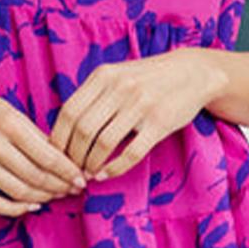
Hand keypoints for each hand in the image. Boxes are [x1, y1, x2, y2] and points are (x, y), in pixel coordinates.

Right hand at [0, 84, 89, 217]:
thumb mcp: (12, 113)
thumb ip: (36, 136)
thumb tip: (64, 160)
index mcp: (8, 123)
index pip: (47, 155)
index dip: (68, 171)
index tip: (81, 177)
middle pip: (36, 176)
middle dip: (60, 186)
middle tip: (73, 189)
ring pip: (19, 191)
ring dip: (44, 197)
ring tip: (56, 195)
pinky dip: (16, 209)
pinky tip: (31, 205)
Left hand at [48, 50, 225, 178]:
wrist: (192, 72)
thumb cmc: (148, 79)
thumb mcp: (117, 75)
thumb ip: (93, 95)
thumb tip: (63, 130)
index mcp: (104, 75)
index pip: (68, 112)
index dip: (58, 139)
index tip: (56, 155)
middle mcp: (120, 87)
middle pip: (82, 130)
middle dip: (72, 156)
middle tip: (71, 170)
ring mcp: (141, 104)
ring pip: (103, 143)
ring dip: (90, 164)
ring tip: (87, 174)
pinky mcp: (160, 122)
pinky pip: (131, 153)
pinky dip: (113, 169)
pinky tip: (105, 175)